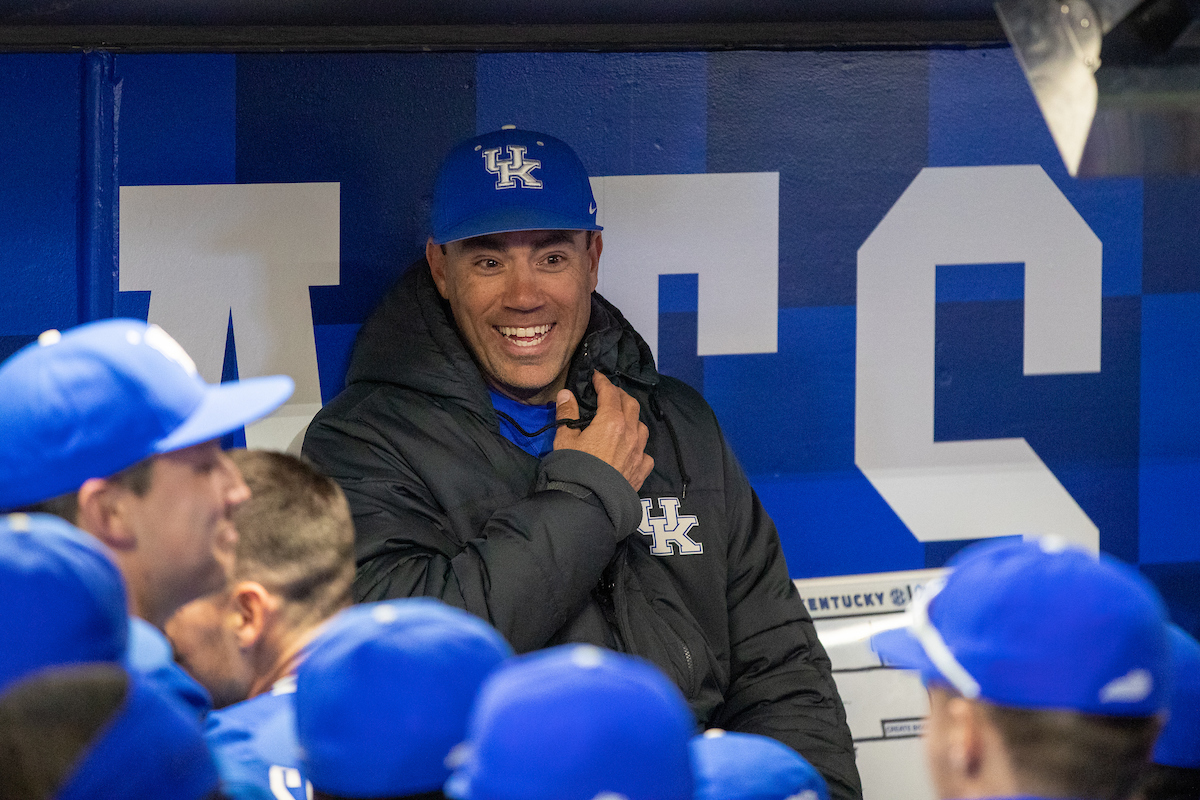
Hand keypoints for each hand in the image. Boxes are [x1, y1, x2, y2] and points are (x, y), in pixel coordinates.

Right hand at [553, 372, 653, 490]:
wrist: (588, 502)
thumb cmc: (573, 468)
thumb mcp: (564, 439)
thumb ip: (567, 414)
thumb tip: (566, 394)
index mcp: (611, 421)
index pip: (610, 393)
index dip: (603, 382)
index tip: (597, 377)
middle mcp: (630, 432)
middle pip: (631, 404)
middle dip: (620, 395)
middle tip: (609, 393)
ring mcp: (639, 452)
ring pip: (642, 426)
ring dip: (632, 418)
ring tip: (623, 419)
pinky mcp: (641, 470)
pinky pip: (645, 453)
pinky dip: (639, 446)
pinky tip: (633, 449)